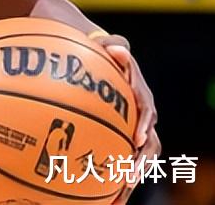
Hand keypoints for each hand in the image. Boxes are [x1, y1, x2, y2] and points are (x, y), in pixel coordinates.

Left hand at [91, 34, 160, 203]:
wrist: (83, 50)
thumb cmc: (91, 45)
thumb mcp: (102, 41)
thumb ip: (112, 45)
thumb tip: (119, 50)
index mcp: (138, 94)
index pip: (147, 112)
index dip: (144, 125)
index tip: (137, 139)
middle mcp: (138, 114)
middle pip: (147, 143)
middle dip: (140, 163)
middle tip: (128, 178)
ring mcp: (128, 127)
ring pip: (135, 158)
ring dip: (128, 178)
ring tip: (116, 201)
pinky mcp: (115, 138)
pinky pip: (116, 160)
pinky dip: (109, 180)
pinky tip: (93, 197)